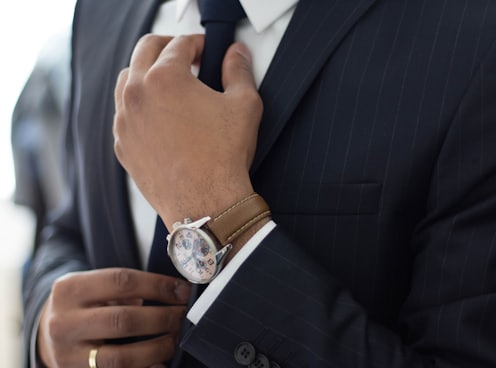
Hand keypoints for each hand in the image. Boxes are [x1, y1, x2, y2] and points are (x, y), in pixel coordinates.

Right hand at [37, 268, 190, 367]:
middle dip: (162, 318)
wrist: (48, 332)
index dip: (158, 286)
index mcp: (70, 289)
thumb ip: (125, 287)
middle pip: (123, 320)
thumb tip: (174, 292)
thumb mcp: (93, 285)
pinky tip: (160, 363)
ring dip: (157, 348)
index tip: (182, 291)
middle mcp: (64, 322)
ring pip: (120, 357)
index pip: (122, 282)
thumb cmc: (82, 303)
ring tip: (175, 338)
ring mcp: (68, 355)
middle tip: (184, 316)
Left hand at [113, 34, 262, 229]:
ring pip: (127, 80)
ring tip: (168, 85)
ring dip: (147, 73)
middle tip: (186, 57)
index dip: (198, 43)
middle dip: (167, 47)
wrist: (205, 204)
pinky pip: (123, 114)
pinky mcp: (122, 145)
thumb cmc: (224, 157)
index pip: (179, 44)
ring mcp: (124, 122)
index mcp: (165, 78)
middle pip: (145, 51)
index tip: (206, 51)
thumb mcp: (244, 105)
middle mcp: (137, 95)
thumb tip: (236, 54)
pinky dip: (138, 106)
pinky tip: (158, 117)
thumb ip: (239, 71)